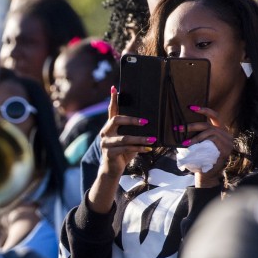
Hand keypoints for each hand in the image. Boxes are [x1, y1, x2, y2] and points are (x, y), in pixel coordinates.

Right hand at [87, 86, 152, 212]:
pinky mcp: (109, 153)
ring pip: (125, 137)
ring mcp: (106, 143)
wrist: (112, 170)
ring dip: (140, 139)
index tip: (114, 88)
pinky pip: (126, 149)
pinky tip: (148, 149)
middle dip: (132, 120)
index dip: (113, 99)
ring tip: (152, 139)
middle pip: (117, 120)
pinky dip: (138, 149)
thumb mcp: (128, 139)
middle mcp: (105, 132)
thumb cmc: (123, 152)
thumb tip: (148, 121)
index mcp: (110, 126)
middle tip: (145, 122)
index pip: (111, 110)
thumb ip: (132, 130)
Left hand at [179, 105, 233, 187]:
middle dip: (193, 125)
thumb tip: (183, 123)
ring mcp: (228, 142)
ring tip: (185, 142)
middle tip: (179, 128)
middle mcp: (226, 134)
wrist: (207, 174)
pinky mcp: (226, 149)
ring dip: (195, 136)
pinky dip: (201, 142)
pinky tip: (192, 146)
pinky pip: (212, 140)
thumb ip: (198, 133)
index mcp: (221, 131)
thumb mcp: (200, 143)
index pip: (214, 116)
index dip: (204, 110)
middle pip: (209, 124)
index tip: (191, 107)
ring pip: (210, 131)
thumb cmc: (201, 158)